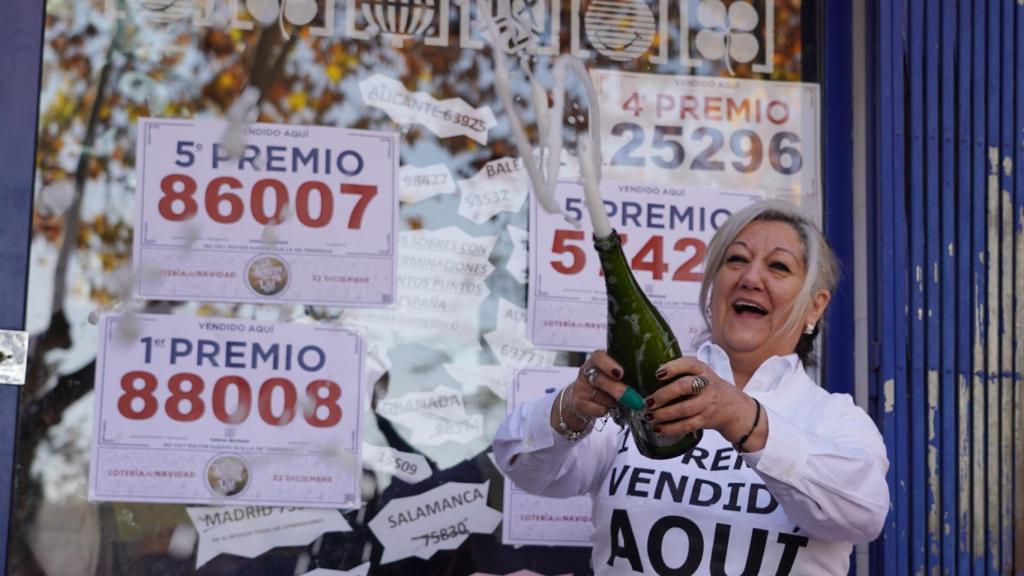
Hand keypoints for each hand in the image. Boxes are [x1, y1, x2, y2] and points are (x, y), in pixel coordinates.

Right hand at [549, 350, 630, 432]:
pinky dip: (605, 411)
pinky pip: (598, 409)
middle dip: (616, 389)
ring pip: (601, 397)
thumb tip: (643, 386)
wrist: (579, 402)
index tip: (620, 373)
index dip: (609, 365)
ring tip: (615, 401)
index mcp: (595, 362)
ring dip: (613, 402)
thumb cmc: (601, 386)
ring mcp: (581, 389)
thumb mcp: (611, 376)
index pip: (598, 357)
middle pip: (600, 379)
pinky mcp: (579, 405)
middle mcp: (585, 373)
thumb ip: (624, 377)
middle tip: (632, 397)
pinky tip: (606, 409)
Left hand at [643, 356, 763, 448]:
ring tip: (649, 416)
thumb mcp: (702, 376)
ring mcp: (708, 403)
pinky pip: (687, 425)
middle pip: (684, 387)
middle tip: (649, 401)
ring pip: (684, 409)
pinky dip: (671, 428)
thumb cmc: (710, 390)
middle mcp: (707, 385)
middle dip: (663, 394)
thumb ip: (682, 375)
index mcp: (703, 370)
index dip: (672, 367)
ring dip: (664, 414)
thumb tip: (647, 381)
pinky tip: (659, 428)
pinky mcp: (707, 419)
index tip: (657, 374)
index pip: (689, 364)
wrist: (735, 409)